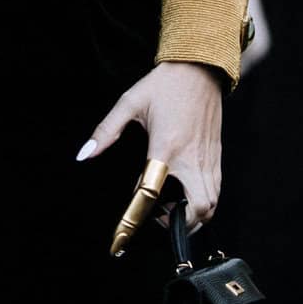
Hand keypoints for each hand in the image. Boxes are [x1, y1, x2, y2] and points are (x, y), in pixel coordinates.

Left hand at [78, 60, 223, 231]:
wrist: (200, 66)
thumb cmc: (165, 84)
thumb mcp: (130, 102)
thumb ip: (106, 131)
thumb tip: (85, 153)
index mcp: (166, 147)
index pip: (150, 193)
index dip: (135, 217)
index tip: (121, 236)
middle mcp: (192, 158)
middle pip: (198, 209)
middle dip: (179, 226)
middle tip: (156, 219)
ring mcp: (208, 159)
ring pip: (212, 204)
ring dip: (193, 217)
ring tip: (170, 210)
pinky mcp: (217, 156)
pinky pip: (216, 190)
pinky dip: (204, 203)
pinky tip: (186, 195)